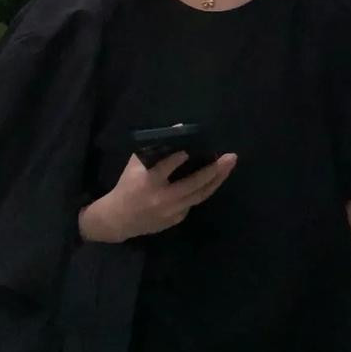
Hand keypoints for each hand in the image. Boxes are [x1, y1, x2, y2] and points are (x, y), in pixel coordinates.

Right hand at [80, 150, 236, 242]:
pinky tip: (214, 179)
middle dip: (214, 170)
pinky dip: (204, 190)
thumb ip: (153, 149)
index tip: (189, 150)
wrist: (120, 220)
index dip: (178, 159)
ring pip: (200, 195)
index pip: (166, 168)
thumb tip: (177, 131)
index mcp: (149, 182)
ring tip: (229, 166)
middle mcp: (163, 198)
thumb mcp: (134, 165)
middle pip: (194, 184)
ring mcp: (172, 211)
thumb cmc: (127, 186)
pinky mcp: (177, 219)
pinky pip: (194, 202)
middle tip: (230, 157)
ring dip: (217, 180)